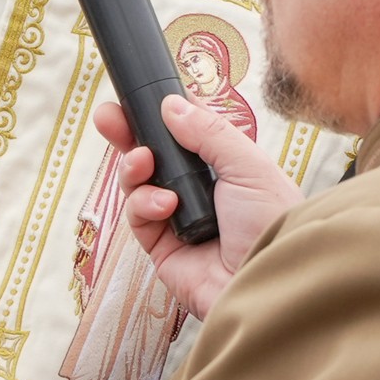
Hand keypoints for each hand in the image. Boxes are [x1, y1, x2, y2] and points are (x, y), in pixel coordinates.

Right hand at [91, 96, 302, 318]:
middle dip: (128, 134)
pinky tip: (164, 205)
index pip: (186, 133)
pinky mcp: (161, 248)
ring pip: (138, 184)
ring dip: (135, 168)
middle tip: (107, 117)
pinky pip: (137, 217)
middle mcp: (200, 191)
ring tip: (144, 164)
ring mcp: (178, 219)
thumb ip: (209, 132)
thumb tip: (170, 105)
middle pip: (153, 155)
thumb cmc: (271, 224)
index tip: (139, 96)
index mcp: (225, 168)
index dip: (161, 115)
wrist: (268, 282)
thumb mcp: (248, 166)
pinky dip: (143, 205)